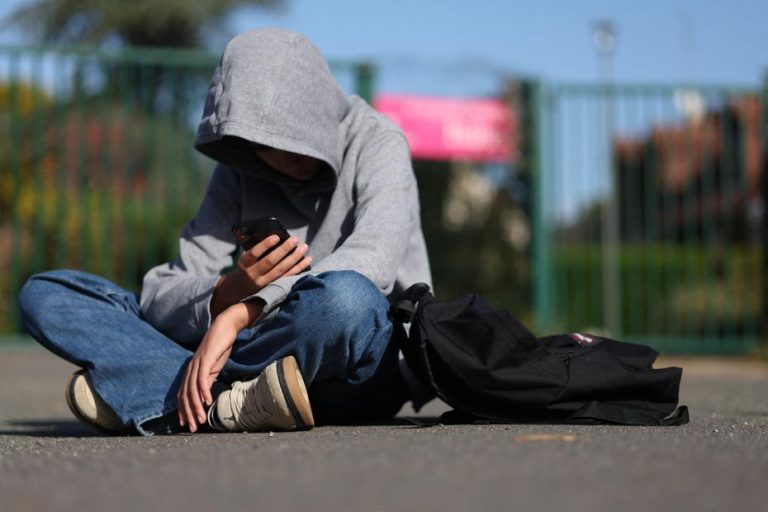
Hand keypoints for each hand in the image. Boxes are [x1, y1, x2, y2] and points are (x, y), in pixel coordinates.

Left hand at [177, 301, 261, 431]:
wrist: (225, 326)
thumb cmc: (220, 346)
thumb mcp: (213, 366)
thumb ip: (208, 379)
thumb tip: (205, 395)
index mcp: (191, 371)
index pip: (183, 394)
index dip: (183, 410)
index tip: (186, 423)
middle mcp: (190, 368)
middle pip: (185, 395)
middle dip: (188, 413)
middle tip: (192, 428)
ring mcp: (197, 364)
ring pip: (192, 390)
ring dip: (196, 407)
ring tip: (200, 420)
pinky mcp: (205, 359)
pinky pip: (202, 378)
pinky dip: (204, 391)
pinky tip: (208, 402)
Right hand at [210, 235, 311, 317]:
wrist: (244, 287)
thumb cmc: (249, 264)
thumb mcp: (247, 257)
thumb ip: (257, 247)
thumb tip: (277, 236)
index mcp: (244, 263)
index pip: (253, 253)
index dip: (265, 245)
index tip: (276, 237)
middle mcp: (253, 274)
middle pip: (270, 262)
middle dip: (284, 250)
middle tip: (295, 239)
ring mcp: (264, 283)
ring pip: (281, 270)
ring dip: (294, 258)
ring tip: (304, 247)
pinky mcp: (274, 287)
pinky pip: (288, 276)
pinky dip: (299, 267)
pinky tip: (307, 259)